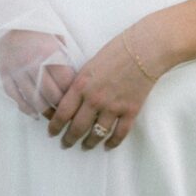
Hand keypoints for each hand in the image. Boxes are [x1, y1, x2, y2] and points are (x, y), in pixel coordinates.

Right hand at [0, 29, 75, 117]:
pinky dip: (25, 108)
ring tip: (53, 118)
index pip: (65, 82)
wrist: (4, 16)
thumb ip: (63, 53)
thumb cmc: (33, 23)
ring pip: (34, 100)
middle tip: (67, 114)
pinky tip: (33, 113)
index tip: (77, 99)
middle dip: (61, 107)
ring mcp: (17, 71)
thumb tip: (71, 74)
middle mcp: (33, 64)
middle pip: (51, 95)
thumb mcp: (54, 33)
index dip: (73, 93)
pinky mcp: (5, 74)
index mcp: (49, 52)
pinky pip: (16, 97)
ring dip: (45, 112)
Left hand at [46, 24, 160, 149]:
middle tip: (65, 144)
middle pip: (78, 127)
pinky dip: (112, 143)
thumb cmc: (115, 50)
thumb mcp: (90, 65)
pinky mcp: (130, 111)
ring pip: (97, 134)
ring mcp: (113, 107)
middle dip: (69, 139)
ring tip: (85, 146)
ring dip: (89, 143)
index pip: (63, 112)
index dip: (55, 126)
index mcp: (82, 85)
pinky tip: (107, 146)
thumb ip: (81, 83)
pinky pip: (119, 134)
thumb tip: (74, 98)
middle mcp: (95, 99)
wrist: (143, 49)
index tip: (52, 133)